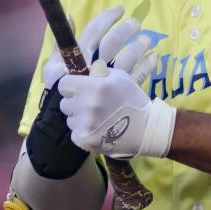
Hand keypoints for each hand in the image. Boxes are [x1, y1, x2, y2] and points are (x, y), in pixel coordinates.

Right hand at [42, 5, 154, 90]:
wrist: (66, 125)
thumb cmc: (59, 94)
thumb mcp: (53, 69)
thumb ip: (60, 44)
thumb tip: (69, 16)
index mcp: (78, 59)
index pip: (94, 31)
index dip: (107, 18)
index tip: (119, 9)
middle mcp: (94, 68)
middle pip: (113, 42)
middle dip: (126, 29)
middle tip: (136, 23)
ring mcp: (108, 82)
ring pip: (128, 58)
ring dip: (139, 46)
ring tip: (147, 39)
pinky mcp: (120, 94)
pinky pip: (138, 77)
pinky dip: (147, 65)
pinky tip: (153, 57)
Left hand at [58, 61, 175, 159]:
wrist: (146, 129)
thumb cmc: (133, 99)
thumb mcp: (120, 77)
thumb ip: (99, 71)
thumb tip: (82, 69)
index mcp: (94, 87)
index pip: (64, 84)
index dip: (71, 86)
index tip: (78, 89)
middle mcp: (87, 105)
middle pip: (65, 103)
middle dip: (75, 102)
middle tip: (89, 104)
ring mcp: (85, 125)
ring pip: (69, 119)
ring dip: (79, 118)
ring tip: (96, 118)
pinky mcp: (86, 140)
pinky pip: (74, 133)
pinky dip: (83, 132)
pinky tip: (96, 130)